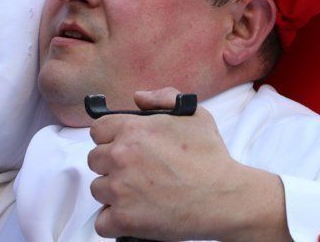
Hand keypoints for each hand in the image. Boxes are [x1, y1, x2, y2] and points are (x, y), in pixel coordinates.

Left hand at [87, 87, 290, 240]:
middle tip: (135, 172)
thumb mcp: (193, 114)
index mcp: (133, 130)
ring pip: (98, 189)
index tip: (121, 146)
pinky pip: (102, 221)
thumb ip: (163, 97)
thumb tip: (138, 97)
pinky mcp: (123, 219)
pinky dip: (114, 221)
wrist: (224, 198)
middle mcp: (121, 156)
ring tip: (139, 193)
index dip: (110, 138)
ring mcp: (119, 189)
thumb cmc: (211, 157)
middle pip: (95, 159)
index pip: (98, 130)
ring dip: (113, 192)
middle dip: (111, 164)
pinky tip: (134, 214)